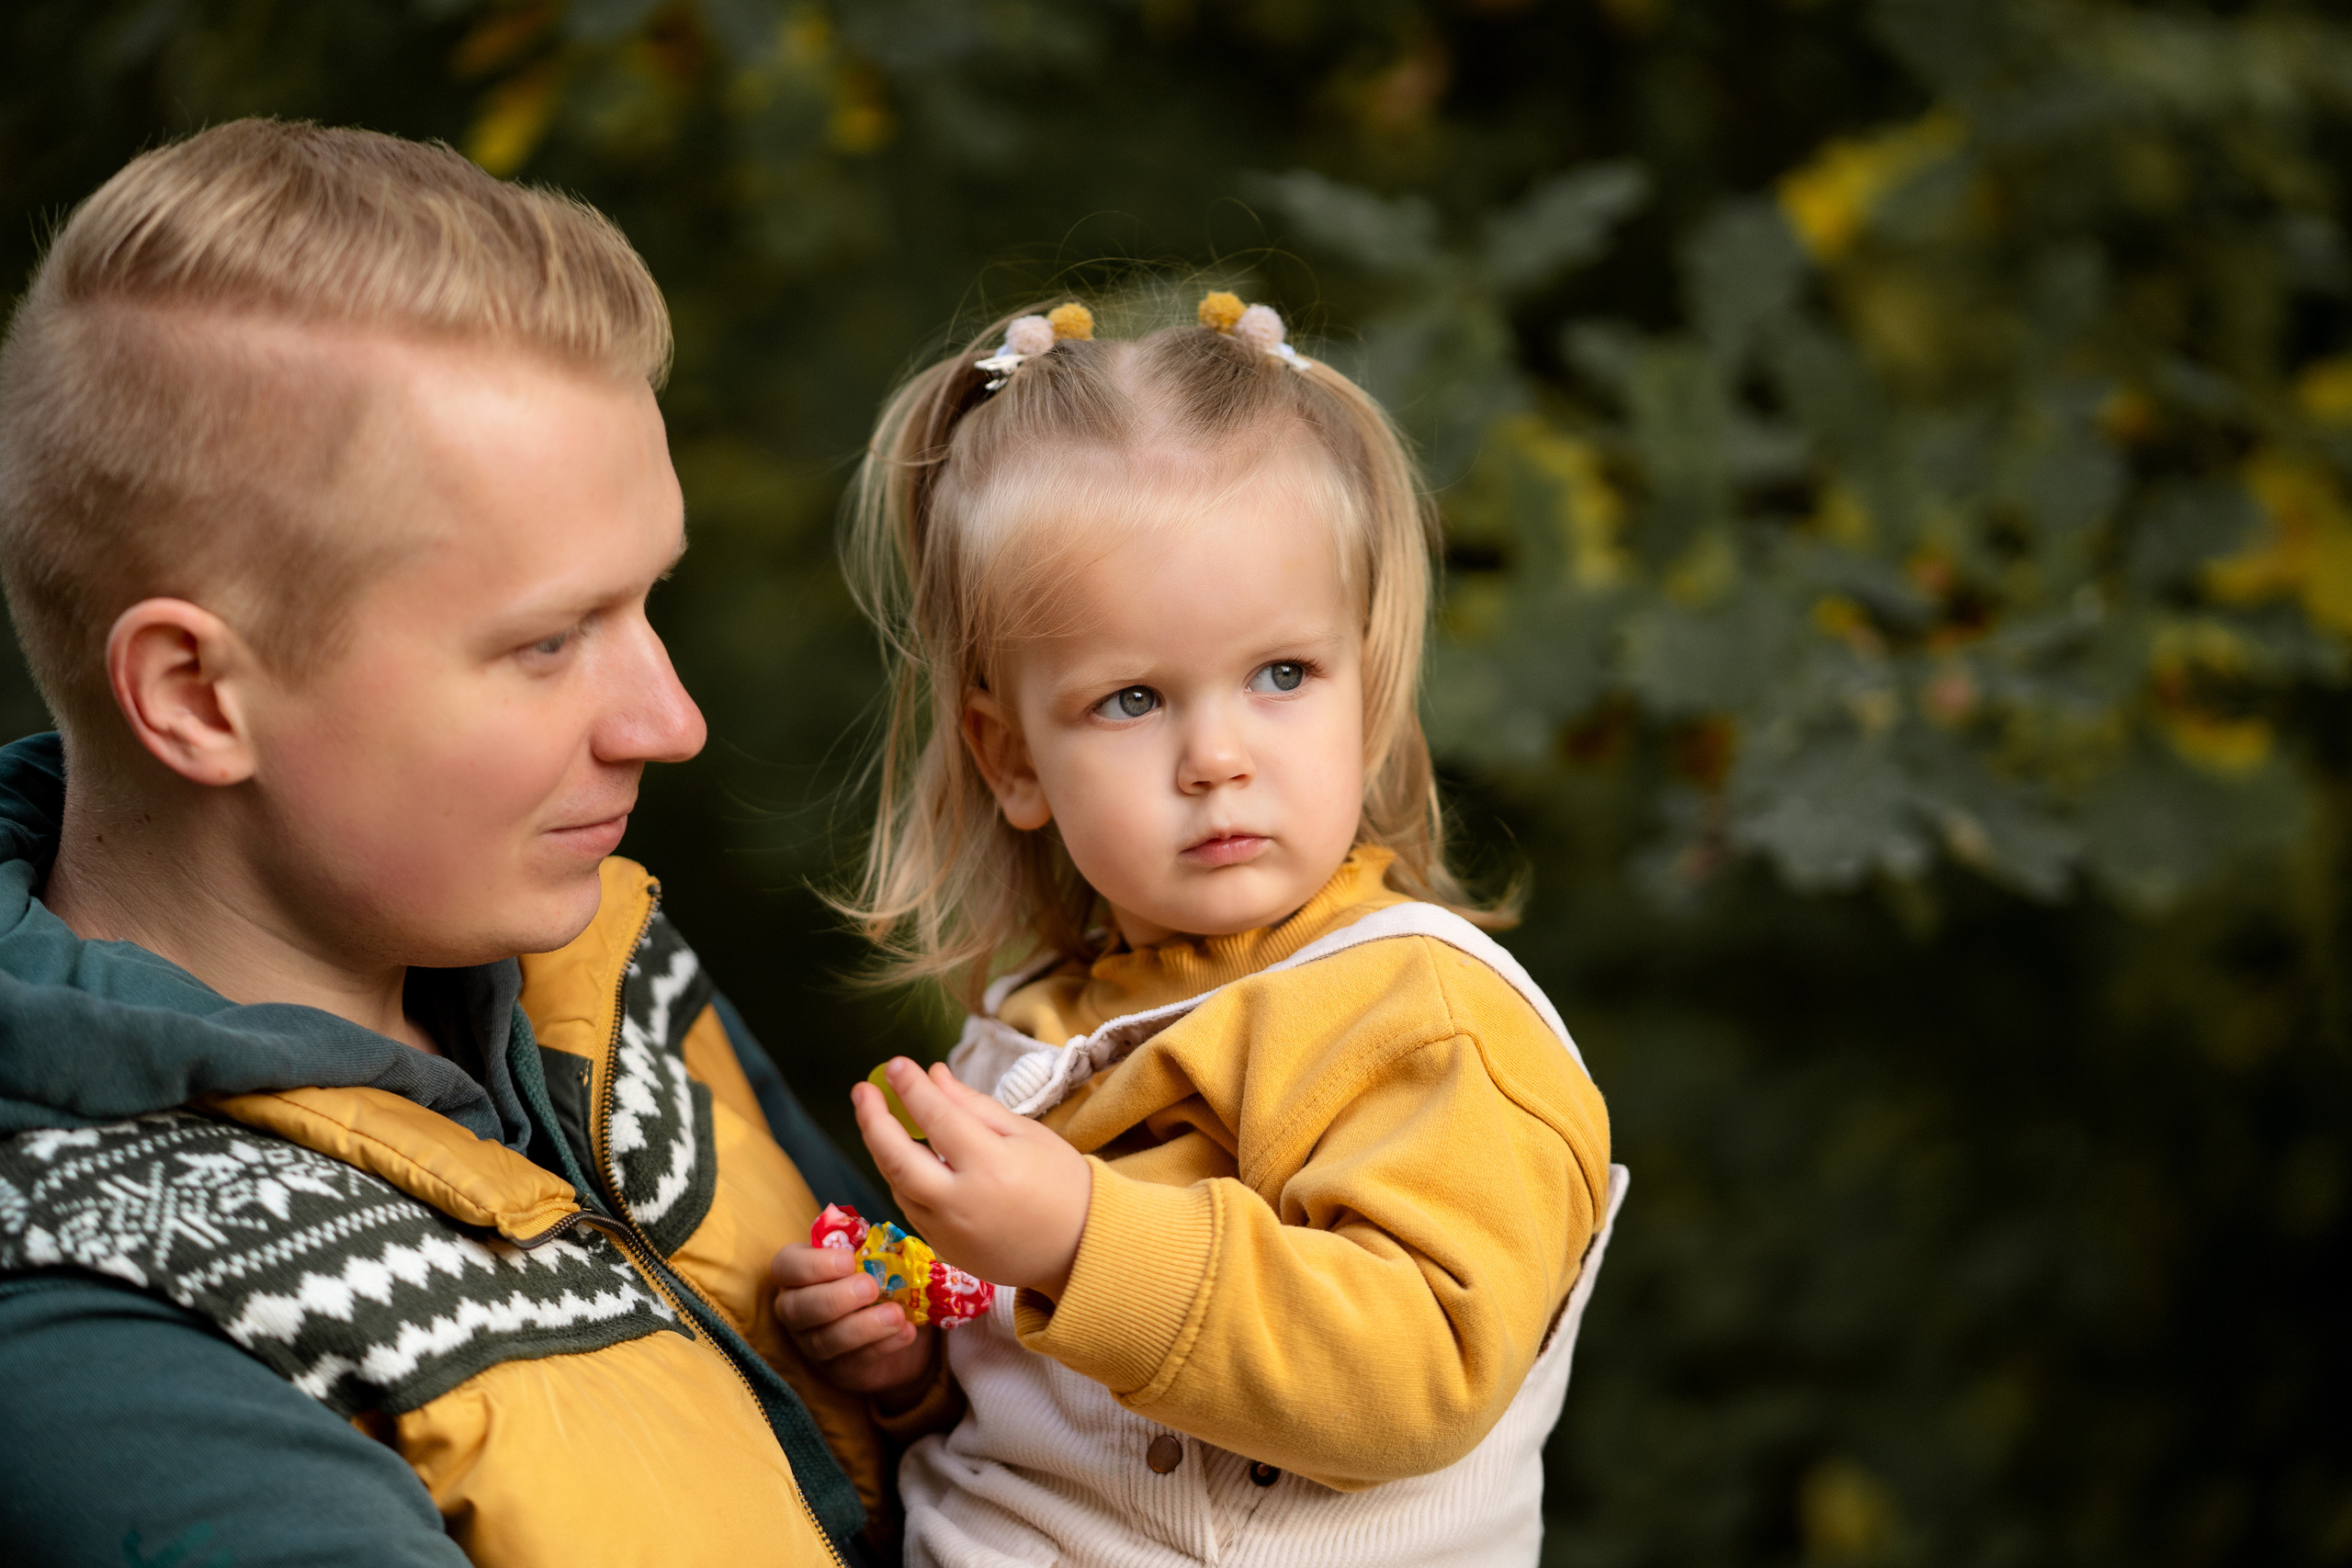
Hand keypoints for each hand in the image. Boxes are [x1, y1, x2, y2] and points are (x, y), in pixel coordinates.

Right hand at [771, 1242, 937, 1397]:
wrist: (905, 1320)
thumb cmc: (881, 1275)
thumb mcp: (879, 1255)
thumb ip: (876, 1248)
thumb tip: (894, 1243)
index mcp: (801, 1273)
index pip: (786, 1266)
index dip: (811, 1265)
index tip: (848, 1260)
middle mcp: (797, 1309)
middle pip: (796, 1309)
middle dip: (834, 1298)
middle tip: (870, 1287)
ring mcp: (813, 1344)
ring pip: (823, 1341)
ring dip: (862, 1327)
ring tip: (896, 1314)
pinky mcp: (839, 1371)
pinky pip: (853, 1363)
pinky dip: (882, 1346)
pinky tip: (906, 1332)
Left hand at [852, 1058, 1092, 1298]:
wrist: (1080, 1248)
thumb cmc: (1060, 1182)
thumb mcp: (1026, 1134)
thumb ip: (973, 1106)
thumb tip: (933, 1075)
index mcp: (992, 1167)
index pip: (937, 1118)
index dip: (912, 1088)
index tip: (896, 1064)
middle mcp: (962, 1203)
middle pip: (897, 1159)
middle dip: (873, 1120)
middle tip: (863, 1090)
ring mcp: (948, 1232)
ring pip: (897, 1185)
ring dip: (883, 1149)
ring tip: (880, 1118)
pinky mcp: (943, 1251)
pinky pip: (910, 1208)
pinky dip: (901, 1178)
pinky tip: (904, 1156)